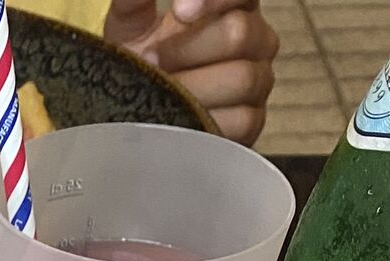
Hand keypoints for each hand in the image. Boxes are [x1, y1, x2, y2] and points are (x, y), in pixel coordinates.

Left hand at [103, 0, 278, 145]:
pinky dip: (202, 120)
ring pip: (242, 78)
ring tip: (159, 91)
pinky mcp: (252, 120)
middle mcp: (256, 37)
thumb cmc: (139, 57)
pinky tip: (176, 118)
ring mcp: (258, 80)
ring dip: (191, 88)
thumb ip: (136, 0)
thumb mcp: (131, 22)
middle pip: (240, 33)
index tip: (179, 11)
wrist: (132, 108)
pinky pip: (241, 120)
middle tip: (150, 59)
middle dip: (187, 49)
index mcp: (234, 3)